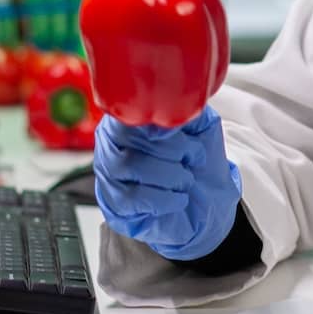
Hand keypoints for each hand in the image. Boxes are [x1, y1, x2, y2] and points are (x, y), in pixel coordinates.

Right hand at [91, 106, 241, 259]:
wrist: (204, 204)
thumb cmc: (195, 164)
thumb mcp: (200, 128)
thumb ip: (188, 112)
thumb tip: (177, 108)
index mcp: (129, 117)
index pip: (134, 111)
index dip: (163, 124)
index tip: (187, 136)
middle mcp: (111, 142)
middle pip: (131, 137)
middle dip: (173, 149)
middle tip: (192, 159)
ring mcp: (108, 173)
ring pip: (130, 165)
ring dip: (170, 175)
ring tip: (186, 180)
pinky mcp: (113, 202)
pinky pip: (133, 197)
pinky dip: (164, 198)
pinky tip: (178, 198)